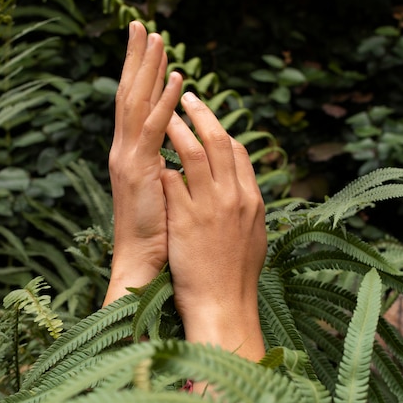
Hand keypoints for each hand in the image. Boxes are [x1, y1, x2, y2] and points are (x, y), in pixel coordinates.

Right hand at [103, 21, 182, 304]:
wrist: (142, 262)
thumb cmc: (157, 231)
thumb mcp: (164, 191)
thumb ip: (169, 167)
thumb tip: (183, 153)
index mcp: (131, 154)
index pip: (135, 106)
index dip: (140, 76)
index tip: (149, 49)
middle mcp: (124, 150)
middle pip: (129, 95)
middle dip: (135, 60)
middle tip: (140, 25)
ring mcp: (129, 158)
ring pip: (136, 103)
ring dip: (147, 69)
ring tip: (155, 37)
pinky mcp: (140, 170)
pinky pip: (154, 129)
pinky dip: (164, 102)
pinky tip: (174, 78)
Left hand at [161, 92, 266, 360]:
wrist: (224, 304)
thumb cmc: (237, 276)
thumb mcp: (253, 236)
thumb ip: (246, 208)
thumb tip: (241, 190)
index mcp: (251, 199)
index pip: (238, 152)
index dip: (221, 130)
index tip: (207, 120)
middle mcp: (233, 197)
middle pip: (218, 140)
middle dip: (202, 113)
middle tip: (187, 97)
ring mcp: (210, 206)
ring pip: (193, 151)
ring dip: (177, 127)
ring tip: (163, 112)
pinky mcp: (186, 219)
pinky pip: (172, 180)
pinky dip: (162, 163)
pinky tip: (149, 155)